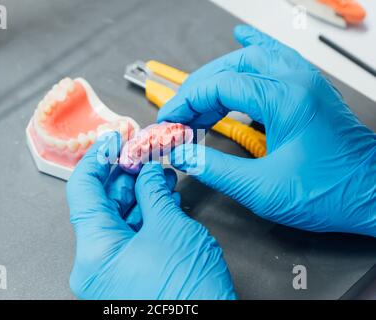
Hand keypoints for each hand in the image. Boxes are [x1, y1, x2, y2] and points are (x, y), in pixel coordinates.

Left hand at [66, 132, 236, 298]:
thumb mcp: (171, 228)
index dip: (97, 158)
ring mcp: (112, 272)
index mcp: (95, 253)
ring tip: (160, 174)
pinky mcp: (129, 276)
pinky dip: (146, 215)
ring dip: (140, 194)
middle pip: (103, 205)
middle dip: (126, 175)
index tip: (111, 140)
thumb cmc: (189, 293)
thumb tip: (147, 172)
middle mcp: (96, 265)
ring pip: (120, 220)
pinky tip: (162, 199)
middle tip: (145, 154)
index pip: (83, 191)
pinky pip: (131, 237)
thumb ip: (153, 192)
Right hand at [158, 25, 375, 236]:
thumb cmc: (329, 192)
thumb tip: (182, 155)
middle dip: (198, 88)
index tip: (169, 119)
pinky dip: (252, 47)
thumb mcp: (263, 189)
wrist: (372, 194)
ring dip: (219, 76)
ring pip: (251, 59)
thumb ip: (215, 169)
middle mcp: (296, 82)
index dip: (187, 101)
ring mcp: (305, 82)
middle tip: (179, 113)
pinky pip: (276, 56)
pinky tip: (240, 38)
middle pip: (232, 67)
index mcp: (285, 99)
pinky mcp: (308, 90)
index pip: (220, 85)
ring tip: (199, 99)